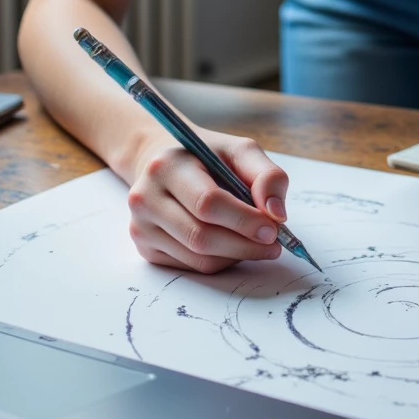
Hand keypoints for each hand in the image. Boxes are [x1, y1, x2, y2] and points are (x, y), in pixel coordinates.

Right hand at [126, 128, 288, 273]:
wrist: (164, 165)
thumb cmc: (206, 157)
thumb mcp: (239, 151)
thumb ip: (266, 176)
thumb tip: (277, 214)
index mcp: (167, 166)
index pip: (207, 203)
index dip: (244, 220)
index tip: (274, 228)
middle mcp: (145, 197)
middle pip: (202, 237)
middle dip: (245, 245)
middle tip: (274, 244)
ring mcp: (141, 226)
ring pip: (199, 258)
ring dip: (236, 255)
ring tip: (256, 243)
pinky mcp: (144, 248)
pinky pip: (191, 267)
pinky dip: (220, 261)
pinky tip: (230, 244)